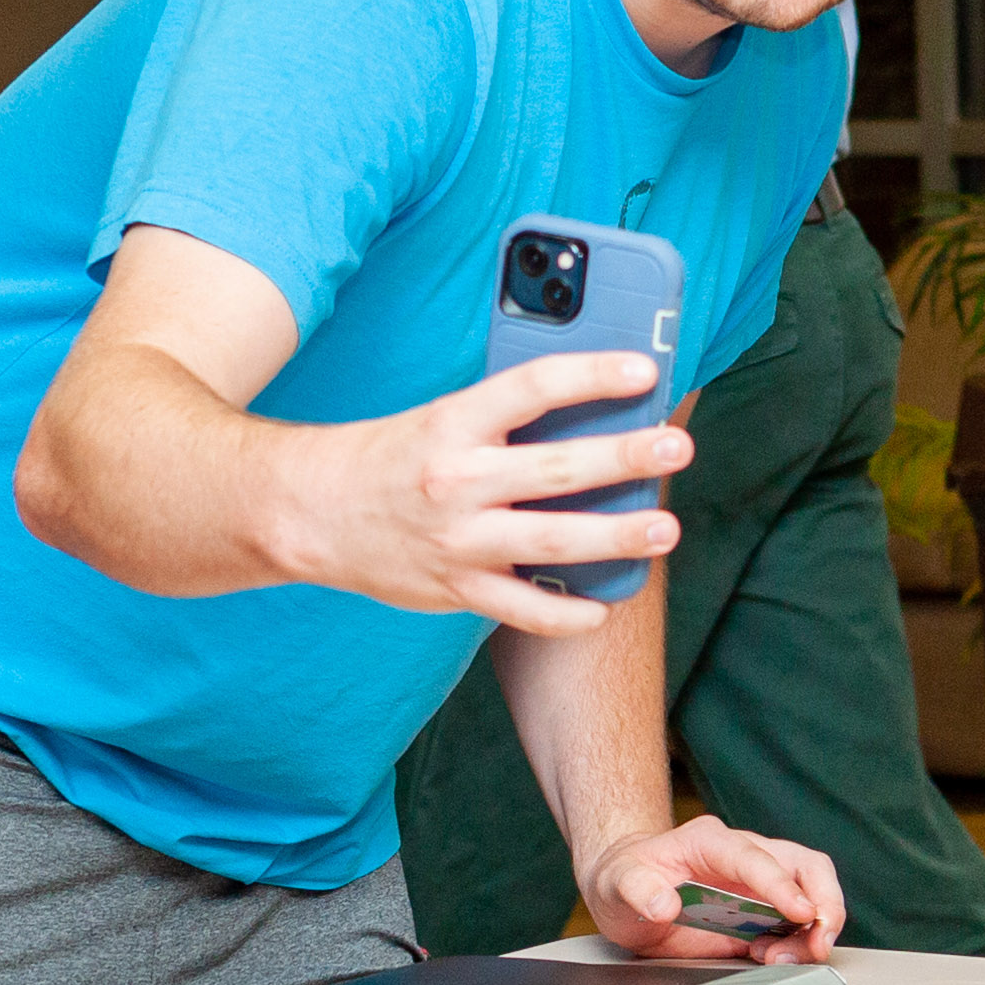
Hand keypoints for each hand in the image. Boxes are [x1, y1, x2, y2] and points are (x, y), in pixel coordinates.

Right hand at [275, 350, 691, 635]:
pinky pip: (520, 609)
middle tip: (675, 449)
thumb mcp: (443, 418)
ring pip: (549, 540)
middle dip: (624, 458)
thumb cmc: (391, 456)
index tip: (645, 371)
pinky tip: (602, 607)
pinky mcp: (453, 588)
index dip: (593, 375)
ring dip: (615, 536)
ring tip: (664, 527)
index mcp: (455, 422)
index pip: (533, 387)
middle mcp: (457, 479)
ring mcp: (457, 539)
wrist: (309, 510)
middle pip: (555, 468)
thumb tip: (591, 406)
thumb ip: (508, 417)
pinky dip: (565, 613)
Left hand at [582, 819, 846, 966]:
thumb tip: (664, 905)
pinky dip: (798, 944)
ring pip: (809, 894)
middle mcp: (743, 857)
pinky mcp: (759, 913)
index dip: (779, 884)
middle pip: (804, 866)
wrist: (626, 889)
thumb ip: (637, 889)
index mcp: (710, 842)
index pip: (755, 857)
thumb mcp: (617, 882)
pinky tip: (777, 960)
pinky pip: (794, 925)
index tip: (800, 912)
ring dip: (814, 930)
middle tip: (822, 939)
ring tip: (792, 960)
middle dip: (824, 901)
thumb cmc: (625, 876)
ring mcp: (756, 885)